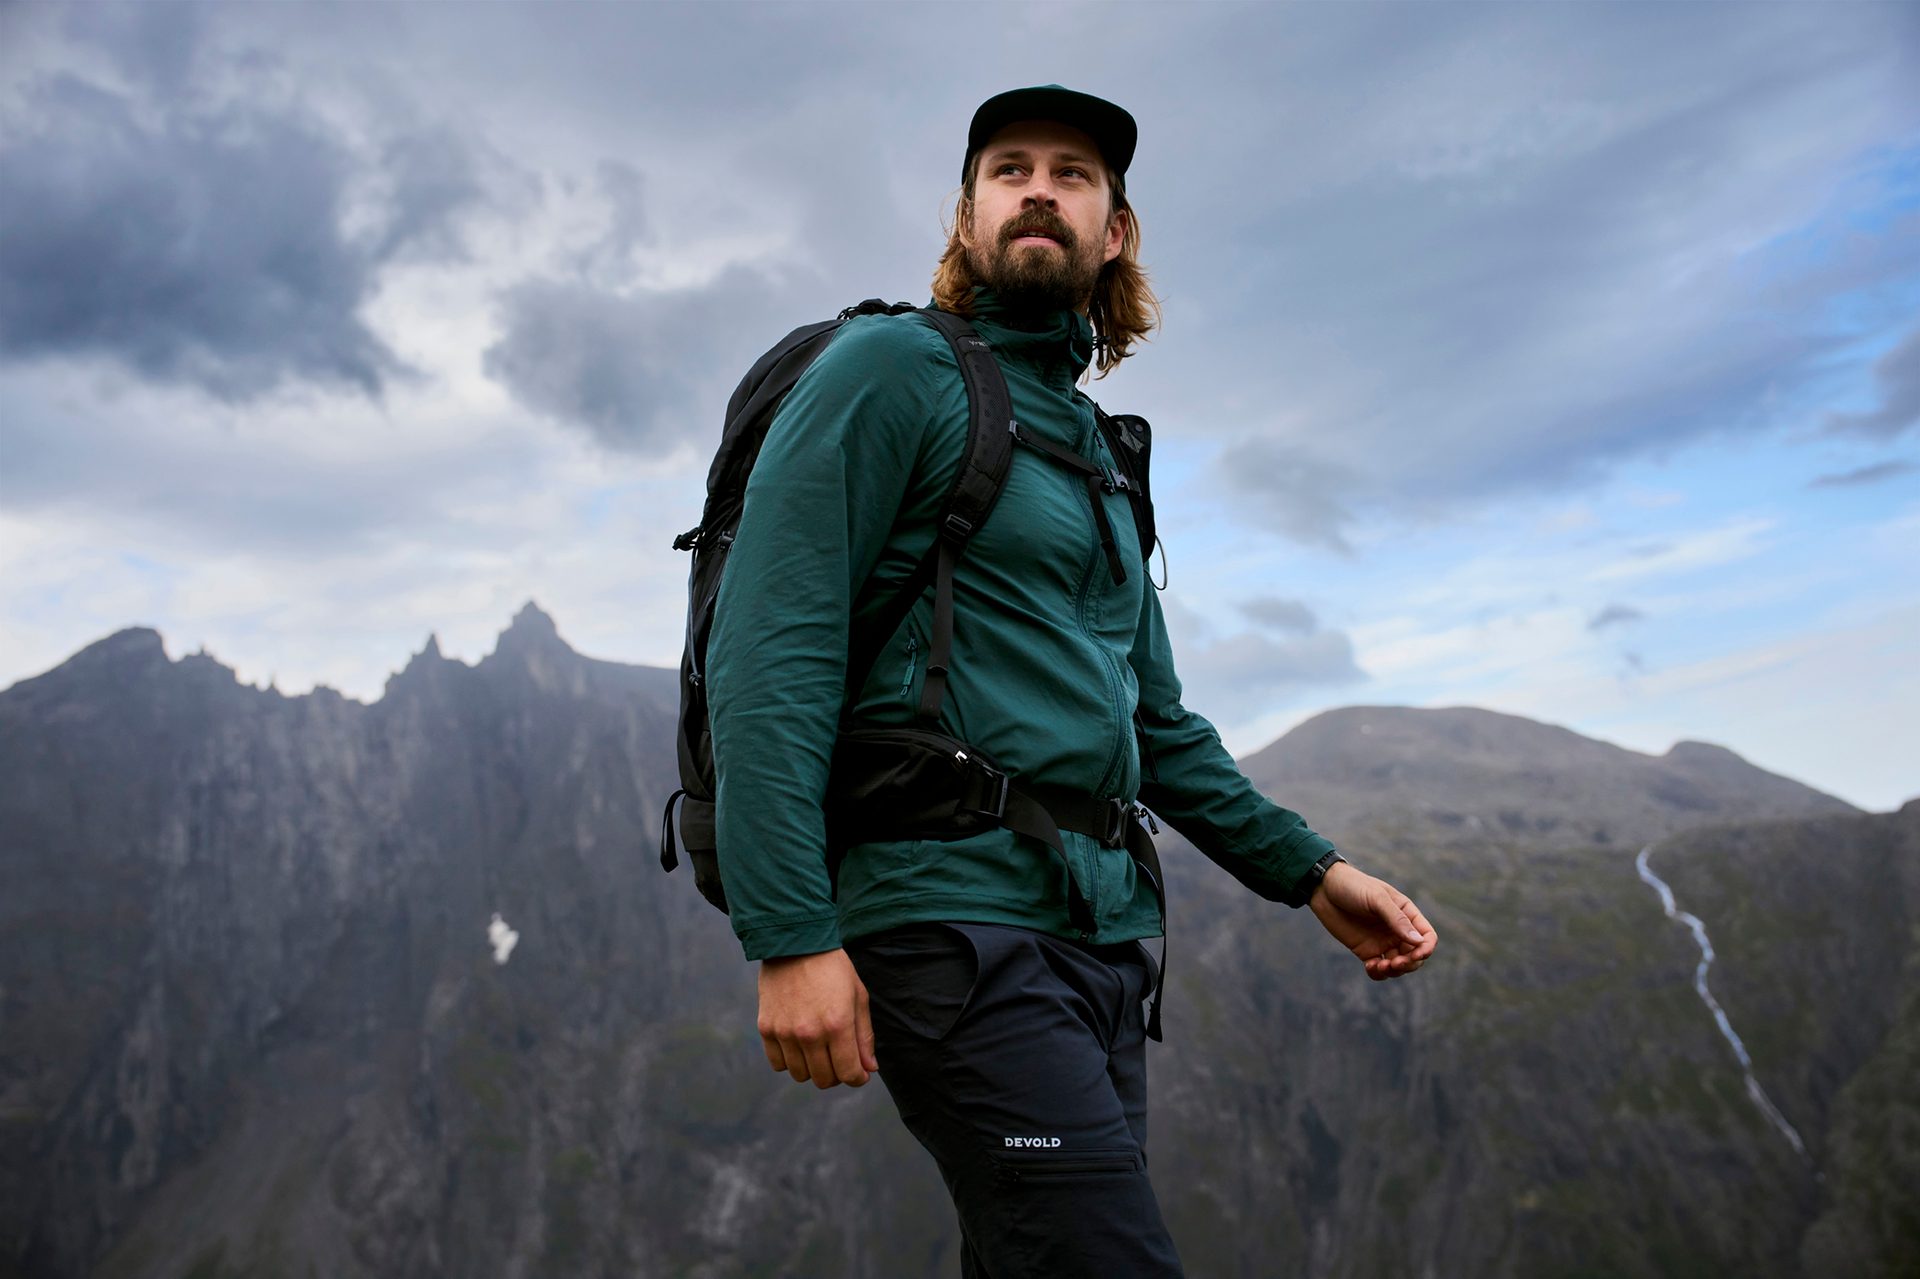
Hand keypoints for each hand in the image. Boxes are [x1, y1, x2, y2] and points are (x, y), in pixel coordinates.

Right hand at [756, 948, 878, 1088]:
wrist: (796, 944)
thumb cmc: (833, 969)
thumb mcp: (858, 997)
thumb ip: (864, 1036)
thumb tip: (869, 1069)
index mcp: (838, 1025)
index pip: (849, 1073)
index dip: (858, 1078)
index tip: (859, 1072)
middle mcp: (810, 1033)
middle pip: (825, 1079)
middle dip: (837, 1074)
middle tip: (838, 1058)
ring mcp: (785, 1033)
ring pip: (801, 1075)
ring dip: (812, 1069)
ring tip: (818, 1049)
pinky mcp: (767, 1029)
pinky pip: (778, 1064)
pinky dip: (790, 1061)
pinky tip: (798, 1045)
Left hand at [1309, 862, 1436, 979]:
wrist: (1323, 889)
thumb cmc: (1353, 886)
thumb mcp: (1376, 898)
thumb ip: (1397, 919)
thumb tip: (1418, 942)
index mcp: (1406, 914)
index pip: (1427, 936)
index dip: (1426, 948)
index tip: (1416, 954)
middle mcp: (1397, 930)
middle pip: (1416, 955)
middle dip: (1410, 964)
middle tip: (1395, 963)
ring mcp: (1382, 942)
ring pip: (1399, 966)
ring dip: (1394, 971)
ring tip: (1379, 965)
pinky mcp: (1366, 951)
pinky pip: (1379, 969)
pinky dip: (1378, 973)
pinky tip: (1370, 966)